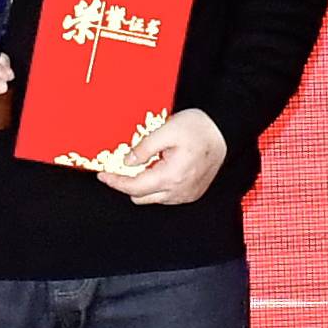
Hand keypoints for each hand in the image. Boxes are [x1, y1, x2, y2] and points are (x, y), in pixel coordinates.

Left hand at [100, 108, 230, 205]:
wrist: (224, 132)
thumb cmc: (199, 128)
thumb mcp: (166, 130)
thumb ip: (144, 147)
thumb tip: (127, 161)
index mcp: (171, 176)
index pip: (134, 187)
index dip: (115, 182)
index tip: (103, 175)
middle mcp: (178, 191)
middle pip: (140, 197)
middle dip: (128, 183)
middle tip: (124, 165)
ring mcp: (186, 195)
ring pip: (152, 198)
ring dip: (143, 184)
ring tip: (147, 163)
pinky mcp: (191, 194)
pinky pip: (166, 197)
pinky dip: (157, 186)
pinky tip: (159, 168)